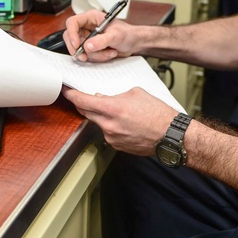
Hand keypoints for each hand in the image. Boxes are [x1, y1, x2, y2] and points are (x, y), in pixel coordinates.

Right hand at [62, 10, 136, 61]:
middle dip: (78, 49)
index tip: (76, 45)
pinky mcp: (91, 48)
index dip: (72, 34)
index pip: (72, 23)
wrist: (134, 43)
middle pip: (71, 37)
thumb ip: (102, 40)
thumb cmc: (128, 33)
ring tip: (109, 52)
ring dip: (94, 55)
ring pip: (79, 49)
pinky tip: (108, 53)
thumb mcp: (116, 35)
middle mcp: (87, 27)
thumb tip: (88, 46)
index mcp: (91, 18)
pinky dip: (97, 58)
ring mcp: (88, 38)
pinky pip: (87, 55)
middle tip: (85, 56)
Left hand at [62, 86, 176, 155]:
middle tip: (84, 98)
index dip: (72, 95)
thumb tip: (103, 98)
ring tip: (117, 112)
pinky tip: (124, 123)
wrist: (171, 136)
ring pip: (98, 123)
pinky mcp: (117, 146)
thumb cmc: (158, 114)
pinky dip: (110, 126)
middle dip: (83, 105)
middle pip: (86, 113)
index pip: (83, 101)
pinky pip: (107, 133)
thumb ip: (116, 95)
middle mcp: (109, 125)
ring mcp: (112, 137)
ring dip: (101, 116)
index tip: (67, 92)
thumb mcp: (136, 94)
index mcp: (112, 109)